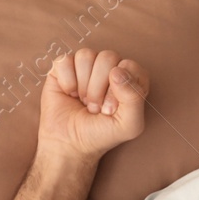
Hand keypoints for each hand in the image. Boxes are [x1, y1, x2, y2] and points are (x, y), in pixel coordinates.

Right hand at [37, 48, 149, 164]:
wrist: (69, 144)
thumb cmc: (102, 134)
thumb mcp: (129, 125)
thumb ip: (134, 97)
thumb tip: (117, 70)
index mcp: (130, 79)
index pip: (129, 66)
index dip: (119, 87)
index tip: (110, 109)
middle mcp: (110, 69)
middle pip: (107, 57)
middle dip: (98, 88)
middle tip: (95, 108)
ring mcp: (86, 67)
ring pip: (86, 55)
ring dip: (83, 84)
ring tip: (83, 101)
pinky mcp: (64, 69)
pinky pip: (64, 60)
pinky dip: (67, 81)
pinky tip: (69, 94)